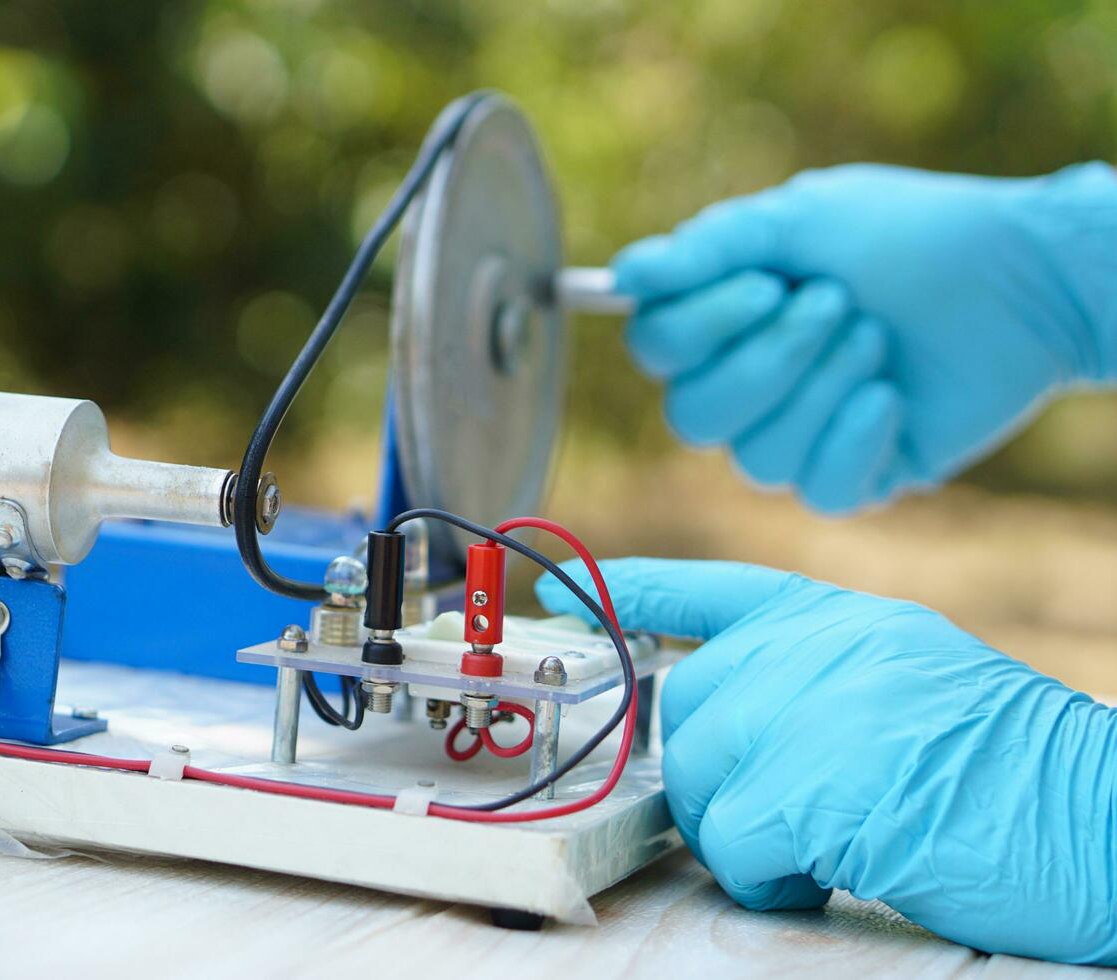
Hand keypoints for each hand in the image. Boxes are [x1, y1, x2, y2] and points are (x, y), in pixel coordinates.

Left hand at [537, 558, 1116, 964]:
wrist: (1110, 820)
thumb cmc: (1012, 773)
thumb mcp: (906, 681)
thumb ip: (812, 681)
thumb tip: (720, 728)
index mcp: (838, 619)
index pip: (708, 589)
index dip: (628, 591)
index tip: (560, 593)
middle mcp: (815, 648)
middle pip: (687, 710)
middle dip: (715, 779)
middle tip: (782, 819)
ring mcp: (813, 710)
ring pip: (699, 780)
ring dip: (742, 836)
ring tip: (822, 850)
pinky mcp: (816, 789)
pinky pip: (733, 848)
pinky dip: (767, 882)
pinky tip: (833, 875)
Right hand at [613, 163, 1116, 512]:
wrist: (1024, 272)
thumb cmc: (908, 234)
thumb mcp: (801, 220)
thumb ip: (707, 248)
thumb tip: (620, 279)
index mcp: (722, 320)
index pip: (654, 349)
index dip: (699, 327)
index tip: (769, 283)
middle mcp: (748, 384)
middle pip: (691, 417)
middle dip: (770, 361)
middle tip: (840, 303)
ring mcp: (801, 433)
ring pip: (755, 458)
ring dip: (821, 389)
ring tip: (878, 338)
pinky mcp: (858, 473)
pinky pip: (819, 489)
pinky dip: (854, 439)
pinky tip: (892, 397)